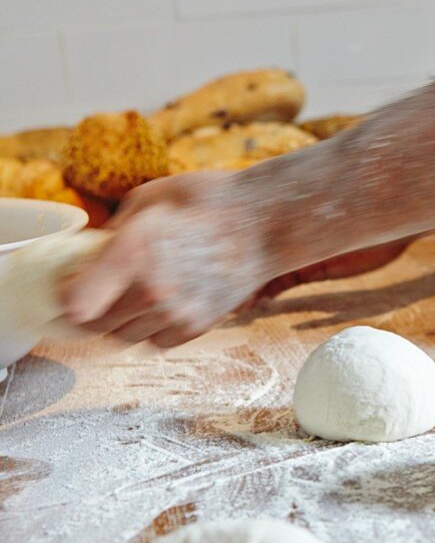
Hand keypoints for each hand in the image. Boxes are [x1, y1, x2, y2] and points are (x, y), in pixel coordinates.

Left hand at [62, 168, 278, 346]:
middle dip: (87, 310)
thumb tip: (90, 257)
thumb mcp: (147, 200)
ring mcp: (176, 313)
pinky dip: (151, 328)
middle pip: (93, 326)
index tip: (67, 286)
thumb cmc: (206, 201)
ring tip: (132, 294)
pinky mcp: (196, 327)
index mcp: (132, 251)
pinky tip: (160, 303)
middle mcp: (152, 289)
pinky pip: (155, 342)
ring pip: (123, 338)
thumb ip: (113, 233)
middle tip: (95, 290)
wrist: (264, 223)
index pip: (73, 304)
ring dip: (119, 320)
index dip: (63, 298)